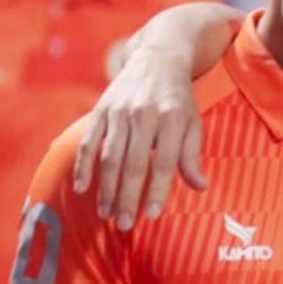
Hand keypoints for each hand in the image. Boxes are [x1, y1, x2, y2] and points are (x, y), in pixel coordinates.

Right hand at [72, 45, 204, 228]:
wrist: (157, 58)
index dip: (157, 190)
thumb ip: (191, 155)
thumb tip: (200, 187)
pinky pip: (89, 142)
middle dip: (128, 197)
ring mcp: (118, 111)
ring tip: (107, 214)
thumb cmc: (178, 99)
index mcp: (171, 118)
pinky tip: (82, 188)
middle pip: (133, 163)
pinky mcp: (100, 110)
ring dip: (107, 188)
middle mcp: (143, 114)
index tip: (152, 216)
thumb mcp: (192, 123)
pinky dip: (84, 166)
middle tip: (125, 224)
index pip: (163, 162)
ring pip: (109, 156)